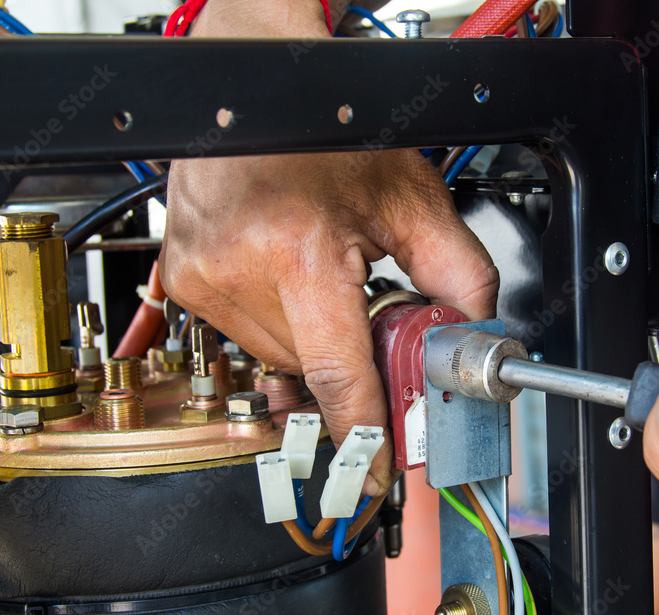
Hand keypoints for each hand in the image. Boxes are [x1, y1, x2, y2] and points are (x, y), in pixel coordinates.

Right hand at [160, 1, 498, 495]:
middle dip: (352, 356)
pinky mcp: (185, 279)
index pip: (338, 378)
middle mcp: (238, 272)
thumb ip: (458, 272)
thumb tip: (473, 333)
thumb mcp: (410, 195)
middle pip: (314, 370)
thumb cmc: (327, 129)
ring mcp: (203, 279)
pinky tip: (293, 274)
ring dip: (316, 336)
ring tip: (326, 274)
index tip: (379, 478)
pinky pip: (248, 335)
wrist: (252, 92)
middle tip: (368, 307)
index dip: (366, 436)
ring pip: (280, 358)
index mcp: (297, 253)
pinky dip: (282, 321)